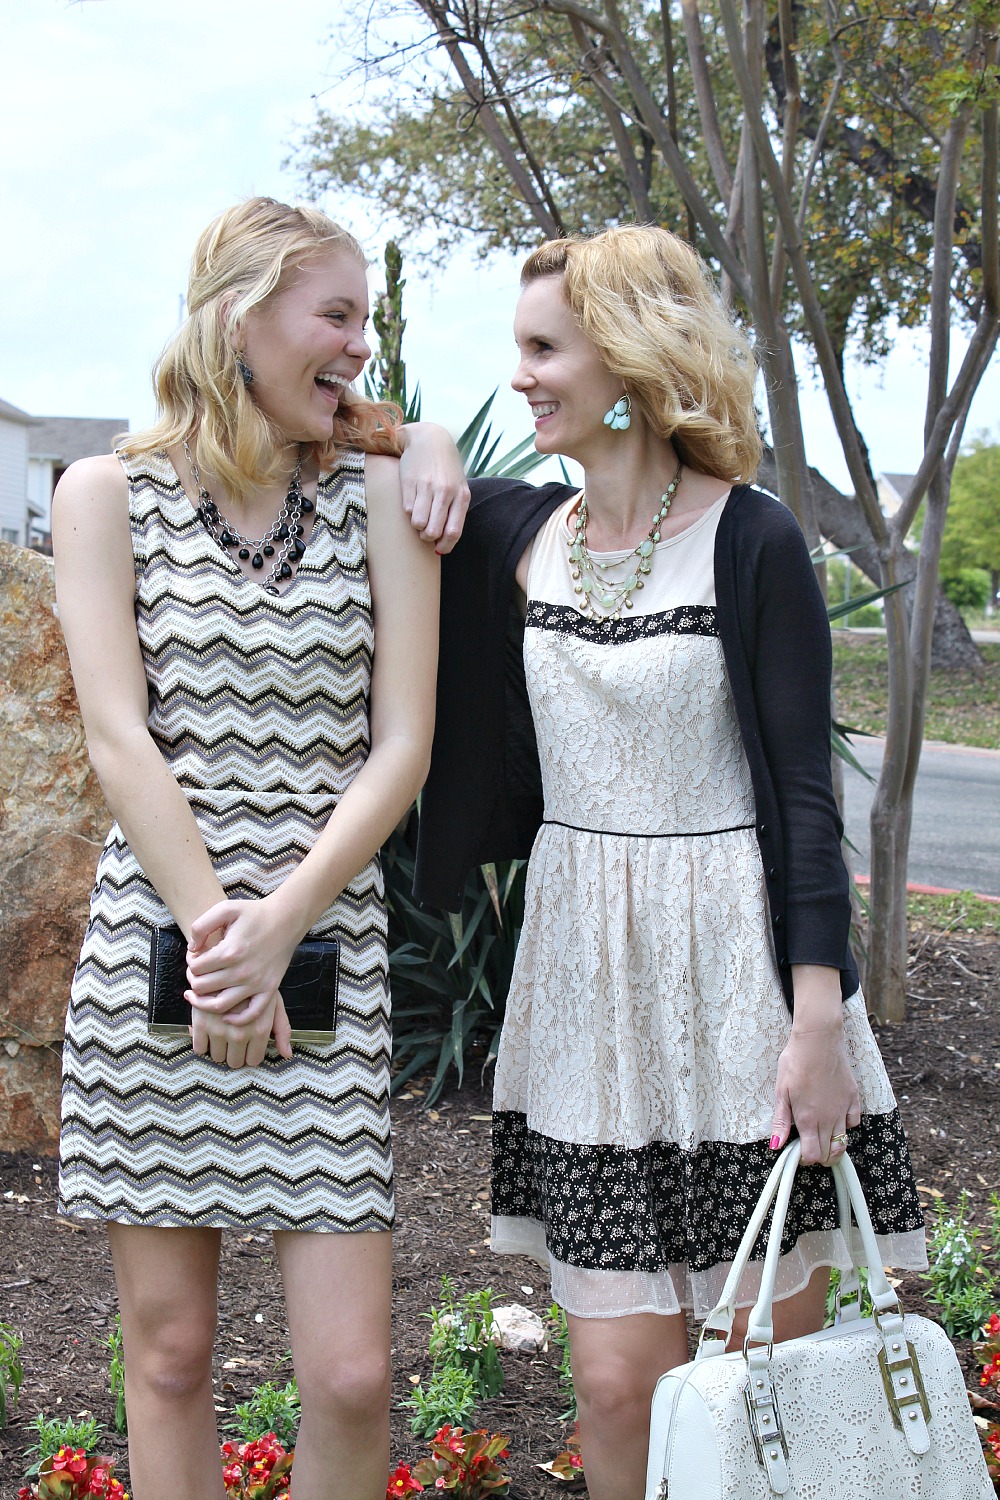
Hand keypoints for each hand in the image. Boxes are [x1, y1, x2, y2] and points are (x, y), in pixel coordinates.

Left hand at [185, 898, 296, 1067]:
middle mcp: (242, 971)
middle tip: (198, 972)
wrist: (286, 919)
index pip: (196, 968)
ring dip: (203, 1002)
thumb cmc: (254, 913)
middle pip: (203, 987)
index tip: (195, 957)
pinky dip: (235, 1019)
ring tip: (198, 995)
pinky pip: (250, 1014)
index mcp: (229, 952)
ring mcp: (256, 983)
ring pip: (219, 1005)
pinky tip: (225, 1015)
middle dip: (194, 979)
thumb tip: (192, 949)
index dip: (190, 962)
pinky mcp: (269, 989)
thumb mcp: (225, 909)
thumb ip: (201, 926)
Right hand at [397, 422, 469, 552]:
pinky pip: (407, 510)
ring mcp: (427, 486)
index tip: (438, 548)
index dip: (444, 546)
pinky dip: (409, 511)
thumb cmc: (446, 470)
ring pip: (418, 523)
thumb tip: (441, 547)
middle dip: (428, 538)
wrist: (430, 439)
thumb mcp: (458, 488)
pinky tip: (413, 500)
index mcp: (461, 496)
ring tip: (419, 516)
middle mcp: (445, 491)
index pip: (453, 532)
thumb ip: (454, 514)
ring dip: (417, 526)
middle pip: (433, 531)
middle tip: (426, 531)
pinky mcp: (410, 482)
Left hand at [769, 1020, 860, 1164]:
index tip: (799, 1153)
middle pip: (829, 1153)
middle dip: (819, 1157)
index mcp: (809, 1119)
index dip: (805, 1159)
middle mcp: (829, 1118)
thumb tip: (776, 1146)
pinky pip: (854, 1122)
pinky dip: (846, 1126)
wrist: (818, 1040)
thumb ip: (781, 1121)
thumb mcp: (781, 1092)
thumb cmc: (795, 1063)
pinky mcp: (853, 1098)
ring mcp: (843, 1109)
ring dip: (834, 1147)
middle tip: (809, 1147)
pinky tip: (836, 1118)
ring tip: (823, 1139)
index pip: (813, 1155)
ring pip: (844, 1142)